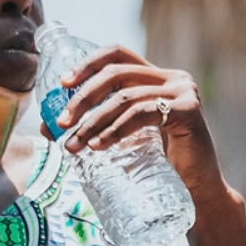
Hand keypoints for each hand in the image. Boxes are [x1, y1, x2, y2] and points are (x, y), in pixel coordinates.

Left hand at [48, 45, 225, 197]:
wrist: (197, 191)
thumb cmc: (159, 163)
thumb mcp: (124, 135)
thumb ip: (96, 124)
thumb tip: (48, 128)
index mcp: (155, 76)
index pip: (117, 54)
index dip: (87, 64)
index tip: (63, 84)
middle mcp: (172, 78)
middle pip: (116, 74)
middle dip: (82, 98)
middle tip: (60, 124)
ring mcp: (184, 92)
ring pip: (125, 97)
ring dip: (93, 121)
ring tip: (74, 145)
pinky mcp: (189, 110)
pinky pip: (142, 113)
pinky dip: (115, 129)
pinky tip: (99, 146)